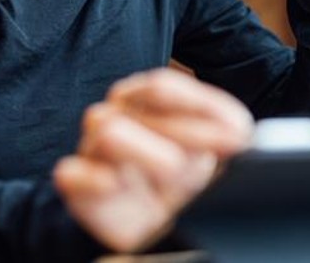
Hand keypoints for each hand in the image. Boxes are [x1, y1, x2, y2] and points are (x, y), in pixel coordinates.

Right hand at [53, 68, 253, 252]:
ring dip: (146, 152)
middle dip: (184, 132)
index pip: (160, 87)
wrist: (157, 222)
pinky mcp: (78, 187)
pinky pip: (71, 173)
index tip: (235, 135)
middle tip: (213, 158)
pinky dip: (94, 178)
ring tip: (173, 170)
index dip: (198, 107)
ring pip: (107, 132)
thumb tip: (238, 134)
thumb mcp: (216, 147)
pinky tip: (117, 184)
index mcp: (142, 98)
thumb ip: (227, 129)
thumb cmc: (185, 174)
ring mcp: (93, 150)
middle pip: (137, 107)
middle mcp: (114, 116)